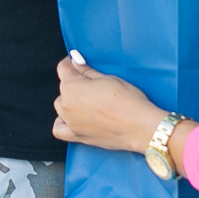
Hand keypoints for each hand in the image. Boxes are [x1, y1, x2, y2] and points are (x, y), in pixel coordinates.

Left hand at [52, 53, 166, 151]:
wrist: (139, 127)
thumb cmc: (128, 102)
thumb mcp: (108, 79)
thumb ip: (87, 70)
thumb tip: (75, 61)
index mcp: (73, 86)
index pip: (63, 68)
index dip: (71, 63)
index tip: (76, 63)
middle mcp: (67, 104)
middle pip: (63, 88)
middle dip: (73, 83)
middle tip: (90, 83)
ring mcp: (70, 122)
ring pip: (60, 107)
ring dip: (68, 101)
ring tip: (86, 100)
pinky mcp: (77, 136)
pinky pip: (59, 129)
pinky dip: (62, 123)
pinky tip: (72, 118)